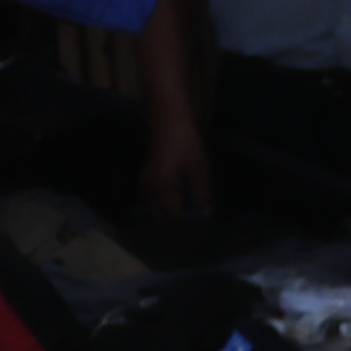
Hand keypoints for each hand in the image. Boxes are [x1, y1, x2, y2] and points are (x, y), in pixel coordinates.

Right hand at [135, 110, 213, 227]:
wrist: (167, 123)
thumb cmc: (185, 144)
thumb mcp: (198, 169)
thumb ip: (202, 194)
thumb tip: (206, 215)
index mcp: (162, 189)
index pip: (174, 218)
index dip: (188, 225)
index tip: (201, 227)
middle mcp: (148, 192)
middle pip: (162, 219)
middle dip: (177, 223)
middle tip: (195, 222)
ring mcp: (144, 187)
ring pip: (156, 212)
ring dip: (170, 215)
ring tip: (189, 213)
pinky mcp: (145, 183)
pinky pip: (153, 203)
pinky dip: (165, 206)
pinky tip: (180, 202)